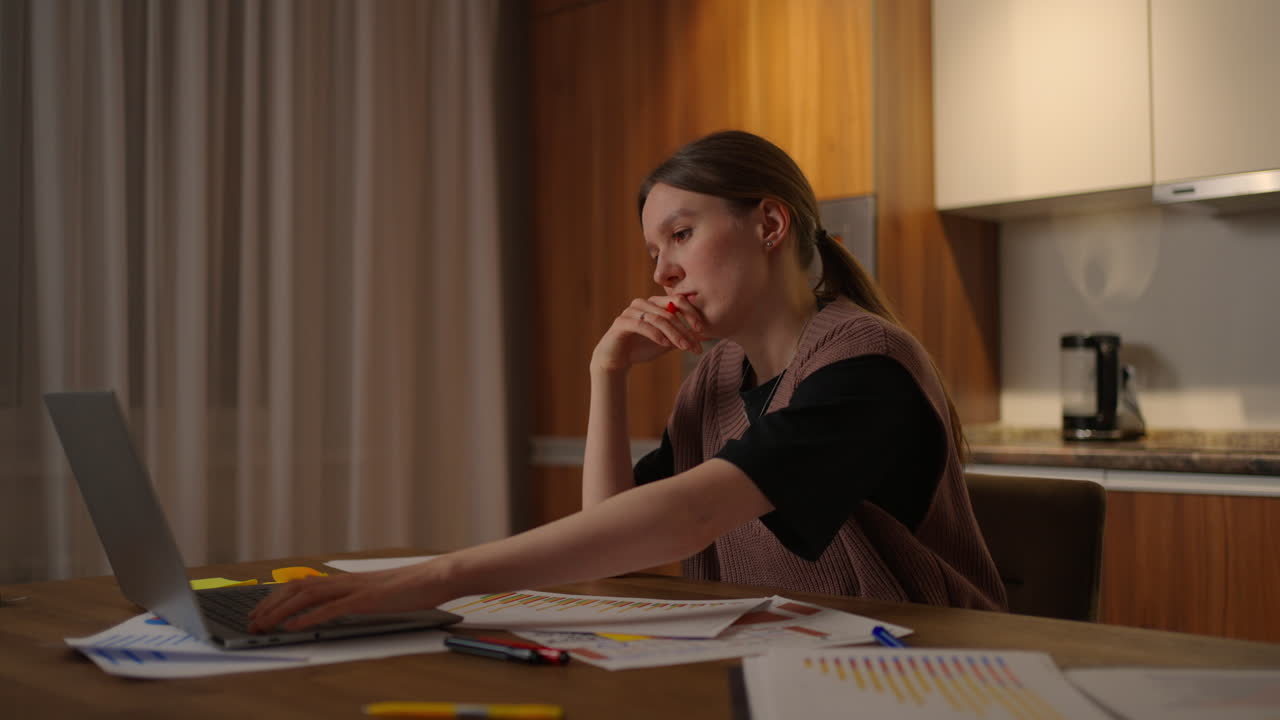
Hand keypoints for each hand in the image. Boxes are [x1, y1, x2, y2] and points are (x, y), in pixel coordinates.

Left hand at [247, 564, 447, 631]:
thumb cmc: (413, 587)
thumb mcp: (378, 593)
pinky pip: (332, 609)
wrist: (437, 576)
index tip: (260, 611)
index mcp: (347, 580)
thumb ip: (356, 599)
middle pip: (297, 587)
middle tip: (252, 622)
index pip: (303, 584)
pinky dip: (309, 617)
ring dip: (281, 611)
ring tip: (263, 625)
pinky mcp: (367, 600)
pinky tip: (294, 627)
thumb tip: (339, 609)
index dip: (277, 597)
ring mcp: (355, 588)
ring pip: (308, 595)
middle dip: (270, 605)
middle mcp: (346, 580)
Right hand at [591, 295, 705, 371]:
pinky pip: (641, 325)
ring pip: (657, 319)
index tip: (701, 330)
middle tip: (694, 346)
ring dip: (673, 334)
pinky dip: (655, 334)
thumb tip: (708, 335)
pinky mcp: (621, 322)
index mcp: (655, 303)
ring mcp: (631, 311)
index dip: (691, 313)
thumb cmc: (642, 347)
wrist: (617, 359)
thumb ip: (683, 336)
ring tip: (683, 347)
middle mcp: (643, 303)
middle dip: (684, 330)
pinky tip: (664, 344)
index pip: (677, 301)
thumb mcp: (667, 342)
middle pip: (669, 312)